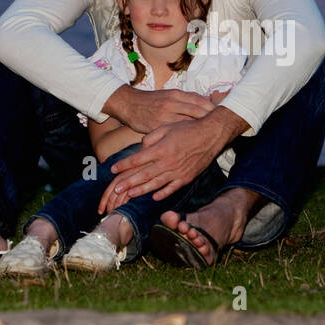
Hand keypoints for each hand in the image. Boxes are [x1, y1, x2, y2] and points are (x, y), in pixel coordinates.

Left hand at [98, 115, 228, 213]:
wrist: (212, 134)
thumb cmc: (188, 128)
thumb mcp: (167, 127)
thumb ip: (152, 137)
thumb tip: (141, 147)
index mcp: (161, 149)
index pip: (137, 159)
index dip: (124, 165)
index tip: (112, 168)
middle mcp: (168, 162)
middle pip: (143, 175)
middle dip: (128, 182)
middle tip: (116, 188)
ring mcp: (178, 172)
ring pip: (156, 184)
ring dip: (141, 190)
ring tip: (129, 195)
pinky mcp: (187, 177)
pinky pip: (173, 188)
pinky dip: (163, 193)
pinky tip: (154, 197)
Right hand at [103, 85, 214, 133]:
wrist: (129, 105)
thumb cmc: (151, 101)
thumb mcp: (169, 95)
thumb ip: (187, 98)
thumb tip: (206, 99)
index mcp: (176, 95)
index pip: (200, 101)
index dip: (212, 109)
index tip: (223, 115)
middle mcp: (172, 104)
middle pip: (197, 112)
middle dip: (210, 119)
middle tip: (222, 127)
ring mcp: (164, 116)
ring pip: (187, 124)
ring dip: (200, 130)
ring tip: (211, 136)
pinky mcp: (157, 128)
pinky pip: (174, 134)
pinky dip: (184, 138)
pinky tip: (192, 143)